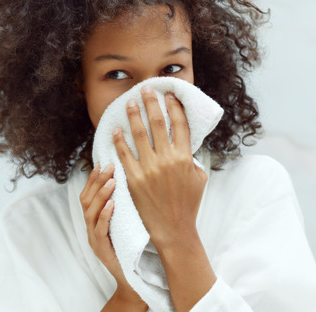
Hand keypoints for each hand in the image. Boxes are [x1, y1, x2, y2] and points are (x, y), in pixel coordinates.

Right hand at [80, 164, 145, 309]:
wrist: (133, 282)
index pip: (87, 196)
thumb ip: (121, 210)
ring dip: (101, 195)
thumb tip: (127, 184)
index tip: (102, 162)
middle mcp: (90, 229)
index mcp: (94, 223)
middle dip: (96, 181)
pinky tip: (113, 204)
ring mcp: (94, 240)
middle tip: (109, 166)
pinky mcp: (102, 250)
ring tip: (112, 181)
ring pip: (90, 212)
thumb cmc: (131, 253)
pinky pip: (99, 230)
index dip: (93, 179)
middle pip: (86, 200)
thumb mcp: (124, 227)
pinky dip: (104, 215)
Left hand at [113, 86, 206, 249]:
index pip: (180, 125)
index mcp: (184, 158)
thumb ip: (191, 158)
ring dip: (134, 115)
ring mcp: (149, 169)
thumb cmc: (187, 203)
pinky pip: (124, 154)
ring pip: (139, 135)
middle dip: (152, 103)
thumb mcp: (198, 178)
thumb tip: (186, 141)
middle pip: (158, 124)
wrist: (173, 228)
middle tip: (146, 88)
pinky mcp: (134, 178)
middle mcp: (167, 160)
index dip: (174, 107)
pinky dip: (119, 140)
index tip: (169, 95)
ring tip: (129, 102)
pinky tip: (116, 129)